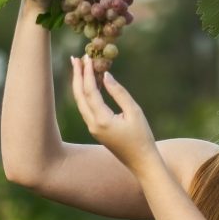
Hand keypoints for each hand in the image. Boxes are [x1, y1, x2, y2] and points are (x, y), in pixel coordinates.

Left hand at [70, 56, 158, 174]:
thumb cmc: (142, 136)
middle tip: (76, 58)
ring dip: (79, 84)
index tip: (86, 58)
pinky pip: (86, 107)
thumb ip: (119, 92)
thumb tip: (106, 75)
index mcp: (102, 119)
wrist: (141, 161)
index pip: (90, 91)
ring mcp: (92, 128)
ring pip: (80, 102)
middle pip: (79, 96)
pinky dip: (86, 93)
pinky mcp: (96, 129)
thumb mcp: (134, 111)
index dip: (87, 73)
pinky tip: (91, 83)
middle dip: (77, 76)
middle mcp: (93, 124)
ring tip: (80, 67)